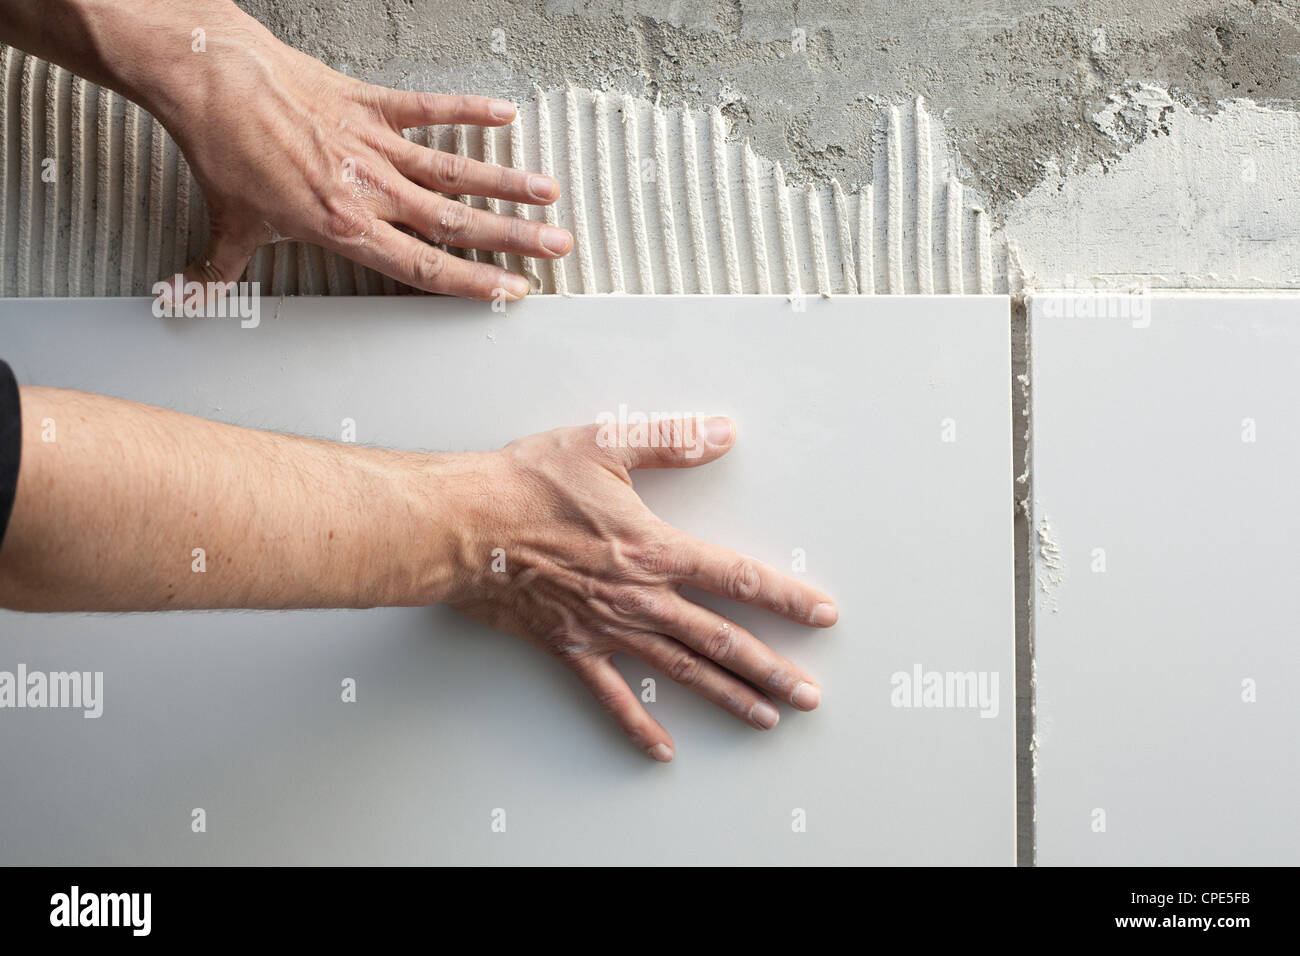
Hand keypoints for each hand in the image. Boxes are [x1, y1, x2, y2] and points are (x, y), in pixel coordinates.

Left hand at [156, 4, 570, 299]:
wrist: (212, 81)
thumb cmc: (224, 151)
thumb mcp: (226, 224)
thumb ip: (218, 270)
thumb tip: (186, 300)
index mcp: (344, 226)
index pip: (422, 265)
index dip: (472, 283)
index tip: (512, 290)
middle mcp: (371, 189)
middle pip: (456, 222)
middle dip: (513, 238)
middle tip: (557, 247)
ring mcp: (375, 145)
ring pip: (453, 171)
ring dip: (505, 183)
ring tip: (549, 193)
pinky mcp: (369, 104)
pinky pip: (427, 109)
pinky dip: (466, 109)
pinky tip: (504, 114)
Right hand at [441, 417, 838, 761]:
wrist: (461, 526)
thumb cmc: (526, 484)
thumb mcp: (604, 444)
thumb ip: (670, 440)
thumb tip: (722, 432)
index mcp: (654, 548)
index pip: (738, 577)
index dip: (786, 597)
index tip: (822, 615)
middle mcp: (640, 597)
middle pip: (720, 640)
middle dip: (771, 668)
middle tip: (809, 695)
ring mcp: (607, 628)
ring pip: (681, 670)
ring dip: (728, 696)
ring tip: (766, 718)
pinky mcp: (571, 647)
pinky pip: (612, 695)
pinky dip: (638, 724)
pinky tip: (664, 748)